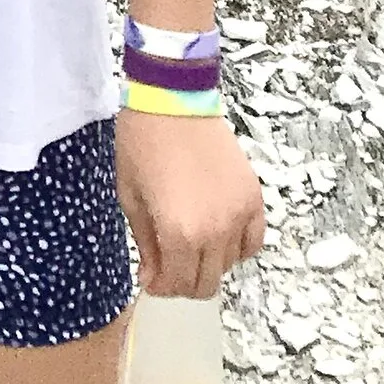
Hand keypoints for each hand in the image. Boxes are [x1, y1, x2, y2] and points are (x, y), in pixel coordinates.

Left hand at [114, 109, 265, 297]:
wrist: (172, 97)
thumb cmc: (143, 140)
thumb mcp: (130, 195)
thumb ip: (145, 243)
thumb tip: (152, 277)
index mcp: (179, 232)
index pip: (177, 285)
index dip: (160, 286)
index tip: (151, 276)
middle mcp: (215, 231)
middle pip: (206, 283)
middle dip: (182, 280)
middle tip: (167, 263)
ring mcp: (239, 214)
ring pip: (228, 265)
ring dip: (207, 262)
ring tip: (188, 238)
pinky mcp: (254, 197)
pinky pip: (252, 242)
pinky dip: (236, 246)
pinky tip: (217, 233)